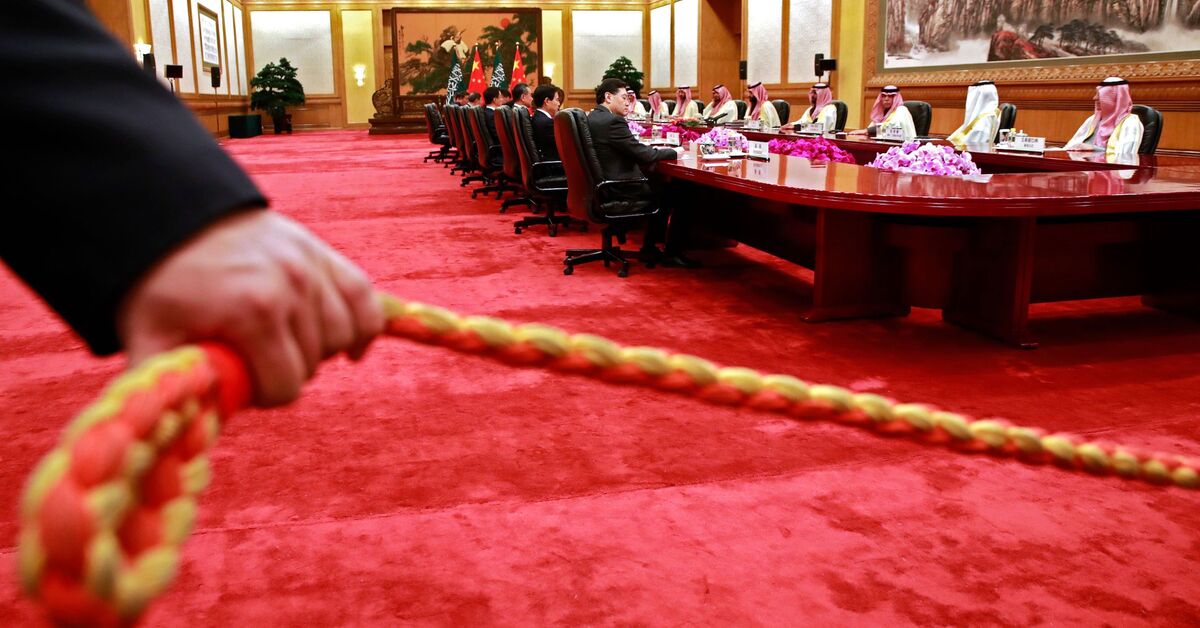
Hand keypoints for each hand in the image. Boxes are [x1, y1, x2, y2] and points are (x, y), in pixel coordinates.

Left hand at [117, 210, 383, 406]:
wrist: (173, 218)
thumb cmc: (161, 285)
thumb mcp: (151, 337)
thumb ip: (172, 385)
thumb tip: (186, 429)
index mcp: (253, 313)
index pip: (285, 387)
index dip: (263, 395)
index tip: (243, 384)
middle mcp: (292, 287)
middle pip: (313, 364)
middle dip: (286, 371)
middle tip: (256, 361)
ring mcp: (311, 267)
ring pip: (342, 336)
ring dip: (319, 350)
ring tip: (288, 346)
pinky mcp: (322, 254)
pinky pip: (364, 300)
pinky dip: (363, 326)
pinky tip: (349, 346)